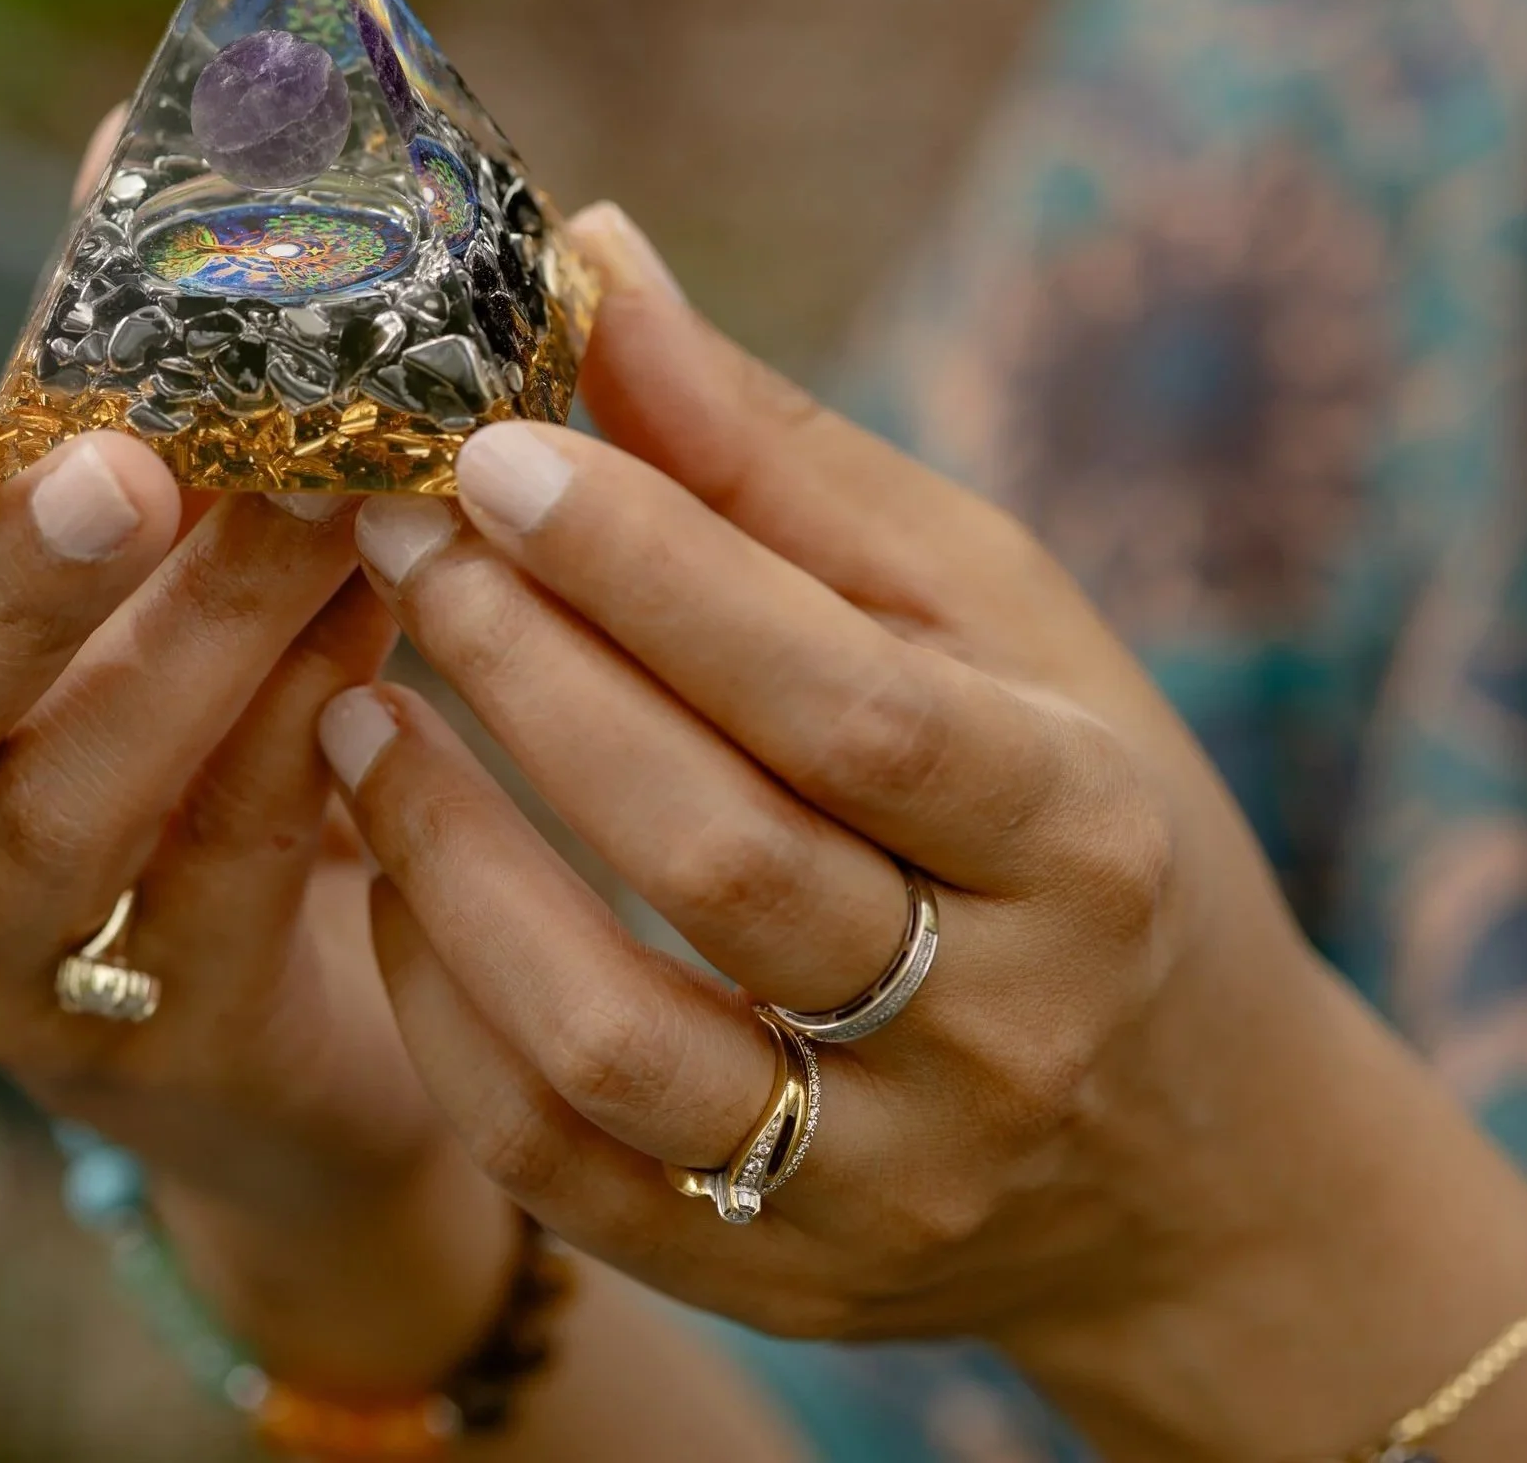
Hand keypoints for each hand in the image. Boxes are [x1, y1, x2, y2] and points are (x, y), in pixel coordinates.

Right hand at [0, 116, 509, 1396]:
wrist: (275, 991)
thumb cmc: (169, 715)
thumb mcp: (125, 547)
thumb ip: (114, 365)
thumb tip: (146, 121)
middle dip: (8, 599)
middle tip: (132, 475)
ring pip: (62, 819)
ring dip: (195, 655)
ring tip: (324, 520)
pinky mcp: (147, 1051)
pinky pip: (209, 896)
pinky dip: (290, 758)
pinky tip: (377, 648)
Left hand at [327, 205, 1526, 1460]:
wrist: (1174, 1141)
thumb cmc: (1064, 807)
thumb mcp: (980, 617)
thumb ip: (777, 461)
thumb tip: (595, 256)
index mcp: (1082, 832)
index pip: (841, 698)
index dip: (652, 569)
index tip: (492, 450)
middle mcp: (1000, 1029)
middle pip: (715, 855)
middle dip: (526, 676)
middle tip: (392, 537)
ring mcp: (879, 1179)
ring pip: (611, 1033)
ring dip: (447, 855)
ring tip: (352, 707)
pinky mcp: (771, 1269)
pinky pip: (557, 1162)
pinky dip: (445, 1009)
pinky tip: (389, 874)